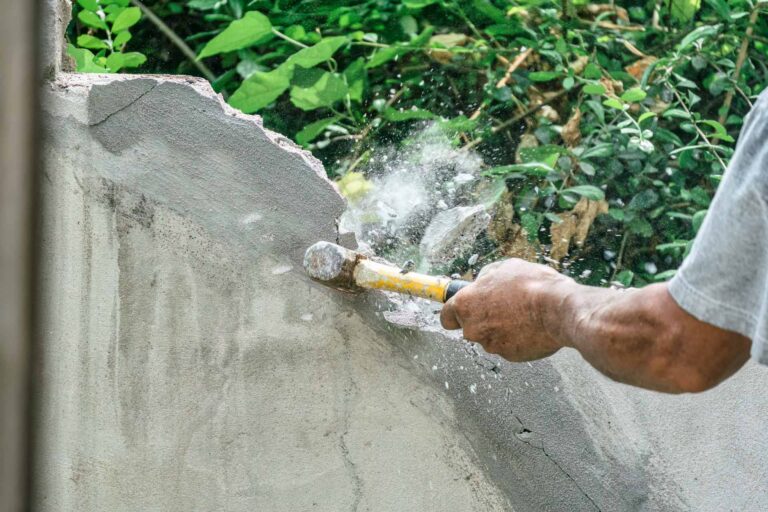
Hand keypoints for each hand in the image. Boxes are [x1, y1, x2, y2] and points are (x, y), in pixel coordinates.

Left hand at [440, 259, 567, 361]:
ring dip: (502, 329)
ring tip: (523, 314)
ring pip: (491, 338)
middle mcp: (473, 328)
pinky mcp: (510, 356)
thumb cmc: (531, 285)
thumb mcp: (504, 268)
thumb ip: (486, 278)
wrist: (558, 308)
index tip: (460, 313)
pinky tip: (531, 327)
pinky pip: (509, 347)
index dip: (454, 314)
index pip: (446, 317)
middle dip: (484, 320)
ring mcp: (491, 344)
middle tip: (504, 307)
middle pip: (470, 327)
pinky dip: (517, 340)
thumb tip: (483, 283)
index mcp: (465, 304)